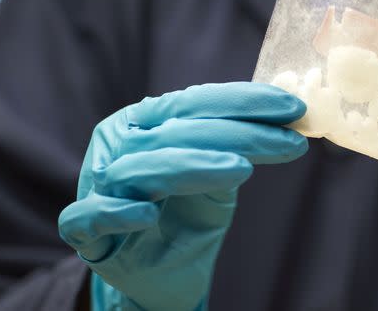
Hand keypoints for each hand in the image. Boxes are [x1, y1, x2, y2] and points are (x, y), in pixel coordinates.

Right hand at [58, 82, 307, 310]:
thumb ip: (241, 143)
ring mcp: (99, 186)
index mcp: (146, 122)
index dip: (242, 101)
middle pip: (175, 132)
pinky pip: (90, 217)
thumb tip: (292, 112)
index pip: (193, 102)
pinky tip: (148, 214)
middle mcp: (119, 145)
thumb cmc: (189, 215)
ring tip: (241, 170)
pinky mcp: (85, 232)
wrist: (164, 275)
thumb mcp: (221, 174)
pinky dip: (116, 212)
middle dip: (237, 133)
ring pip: (139, 168)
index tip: (292, 107)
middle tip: (287, 140)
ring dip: (191, 165)